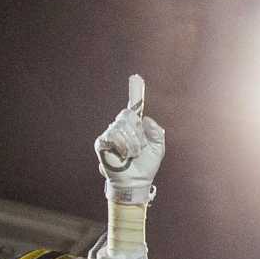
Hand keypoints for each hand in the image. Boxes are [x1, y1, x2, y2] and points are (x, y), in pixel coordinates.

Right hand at [94, 74, 164, 204]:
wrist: (136, 181)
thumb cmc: (146, 166)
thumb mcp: (157, 148)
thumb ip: (156, 132)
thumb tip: (145, 119)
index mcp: (135, 127)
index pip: (133, 106)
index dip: (135, 91)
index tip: (136, 77)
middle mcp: (121, 127)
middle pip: (127, 115)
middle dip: (136, 133)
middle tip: (139, 148)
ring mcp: (110, 134)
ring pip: (120, 127)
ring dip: (131, 143)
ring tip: (132, 155)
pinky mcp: (101, 143)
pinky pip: (112, 136)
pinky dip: (121, 146)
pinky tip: (123, 156)